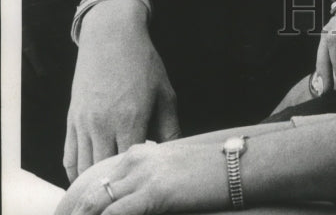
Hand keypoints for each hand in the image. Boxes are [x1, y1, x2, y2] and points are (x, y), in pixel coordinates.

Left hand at [55, 140, 223, 214]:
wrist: (239, 164)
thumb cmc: (211, 168)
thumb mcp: (175, 166)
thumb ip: (151, 172)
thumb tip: (132, 189)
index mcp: (138, 152)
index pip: (96, 180)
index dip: (77, 206)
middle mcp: (135, 159)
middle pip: (89, 192)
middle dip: (71, 214)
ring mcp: (143, 174)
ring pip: (96, 204)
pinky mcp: (154, 192)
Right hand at [64, 0, 179, 181]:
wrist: (111, 35)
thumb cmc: (142, 62)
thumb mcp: (164, 93)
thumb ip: (171, 128)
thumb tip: (173, 155)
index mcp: (131, 119)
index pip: (131, 165)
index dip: (140, 177)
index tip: (147, 182)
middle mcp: (103, 124)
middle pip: (105, 173)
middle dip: (117, 185)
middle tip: (127, 194)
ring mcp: (84, 123)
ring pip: (84, 170)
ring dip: (96, 183)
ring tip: (110, 190)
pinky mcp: (71, 120)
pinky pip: (69, 157)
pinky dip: (76, 173)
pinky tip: (89, 179)